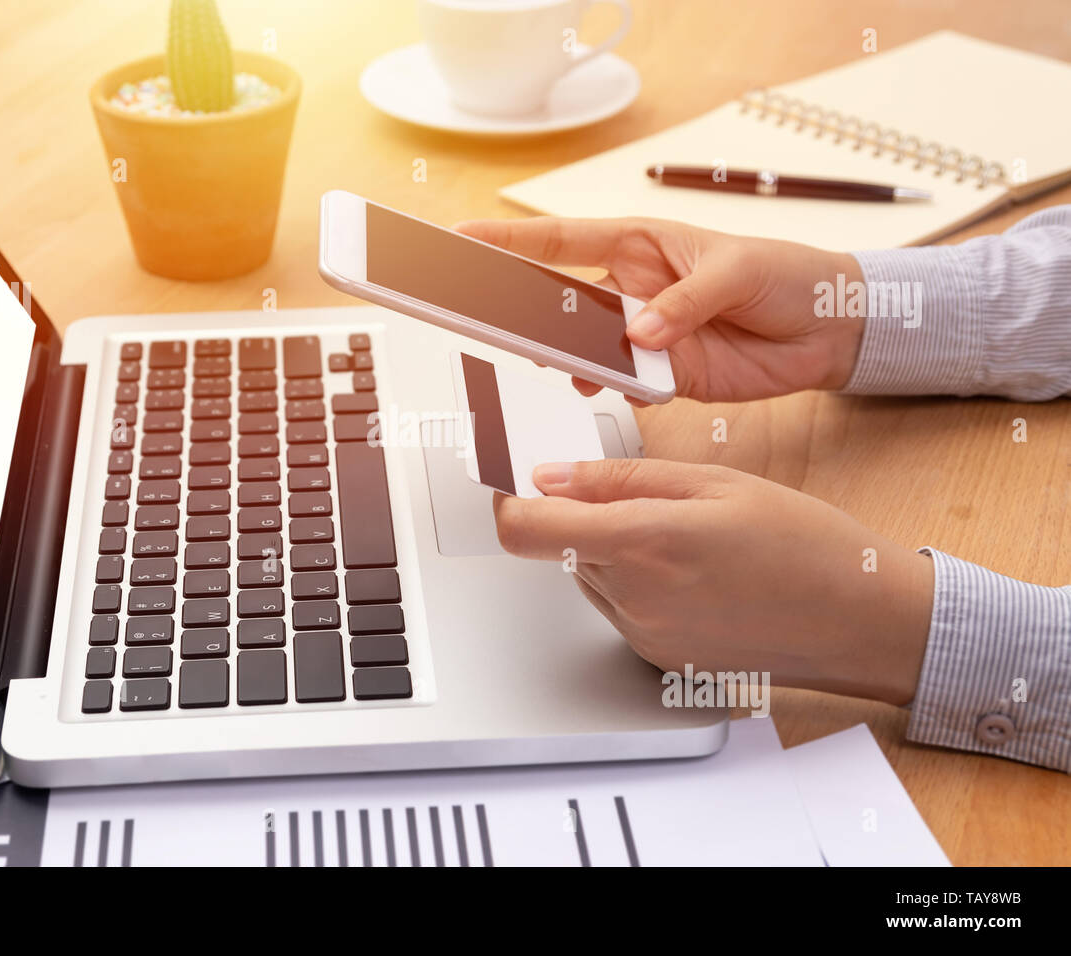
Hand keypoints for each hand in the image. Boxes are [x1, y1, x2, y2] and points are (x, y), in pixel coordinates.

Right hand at [455, 216, 866, 403]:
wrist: (832, 330)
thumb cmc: (787, 274)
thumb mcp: (738, 270)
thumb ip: (685, 301)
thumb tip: (640, 331)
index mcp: (640, 244)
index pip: (562, 241)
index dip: (510, 241)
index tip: (463, 241)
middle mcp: (632, 289)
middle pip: (560, 299)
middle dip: (522, 309)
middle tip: (486, 316)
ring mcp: (644, 335)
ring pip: (585, 348)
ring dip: (567, 358)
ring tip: (555, 362)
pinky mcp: (664, 375)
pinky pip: (622, 383)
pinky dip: (610, 387)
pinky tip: (609, 385)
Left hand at [492, 458, 934, 703]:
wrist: (857, 622)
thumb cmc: (803, 544)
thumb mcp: (714, 482)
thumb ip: (620, 479)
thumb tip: (551, 477)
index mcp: (642, 541)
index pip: (524, 530)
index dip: (508, 503)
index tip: (514, 483)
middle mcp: (632, 596)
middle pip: (560, 548)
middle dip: (583, 518)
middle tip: (649, 502)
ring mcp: (643, 634)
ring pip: (589, 577)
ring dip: (613, 552)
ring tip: (687, 541)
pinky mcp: (657, 658)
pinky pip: (619, 609)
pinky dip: (638, 585)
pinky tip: (696, 576)